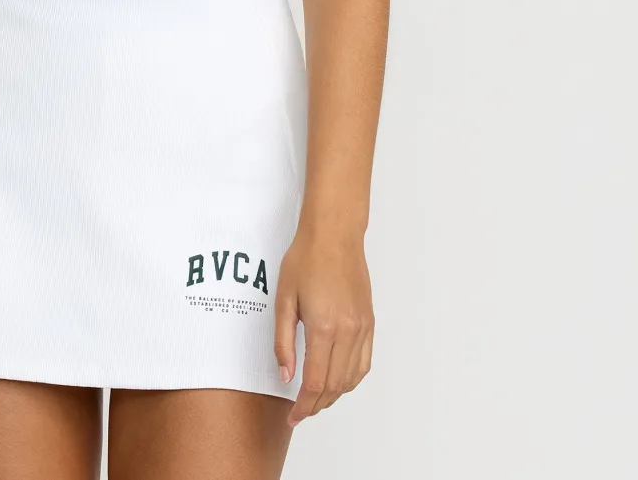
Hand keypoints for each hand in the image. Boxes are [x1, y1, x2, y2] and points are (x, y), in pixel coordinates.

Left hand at [273, 224, 374, 429]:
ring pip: (352, 378)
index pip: (315, 382)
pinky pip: (364, 363)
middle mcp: (348, 332)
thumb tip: (285, 375)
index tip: (292, 416)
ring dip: (334, 396)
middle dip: (316, 406)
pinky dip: (351, 379)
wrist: (334, 235)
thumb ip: (283, 341)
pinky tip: (337, 381)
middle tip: (300, 413)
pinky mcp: (369, 322)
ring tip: (316, 400)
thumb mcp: (283, 299)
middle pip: (335, 386)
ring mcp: (362, 328)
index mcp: (324, 327)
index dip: (303, 406)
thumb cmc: (305, 259)